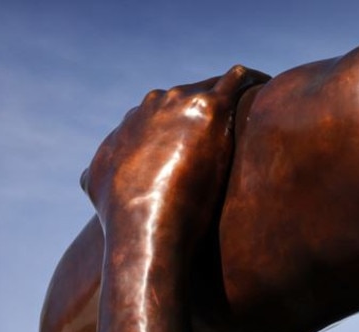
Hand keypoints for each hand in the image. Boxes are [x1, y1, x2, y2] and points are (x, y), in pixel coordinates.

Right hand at [83, 65, 268, 235]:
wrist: (144, 224)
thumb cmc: (126, 220)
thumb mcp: (98, 192)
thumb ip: (99, 178)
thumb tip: (90, 179)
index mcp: (129, 124)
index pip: (160, 114)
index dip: (183, 125)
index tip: (205, 138)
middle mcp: (150, 106)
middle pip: (186, 97)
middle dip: (208, 108)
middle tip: (237, 122)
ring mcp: (178, 103)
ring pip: (212, 85)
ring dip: (233, 93)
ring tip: (258, 104)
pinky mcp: (207, 107)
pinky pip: (236, 81)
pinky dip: (251, 80)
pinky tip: (268, 86)